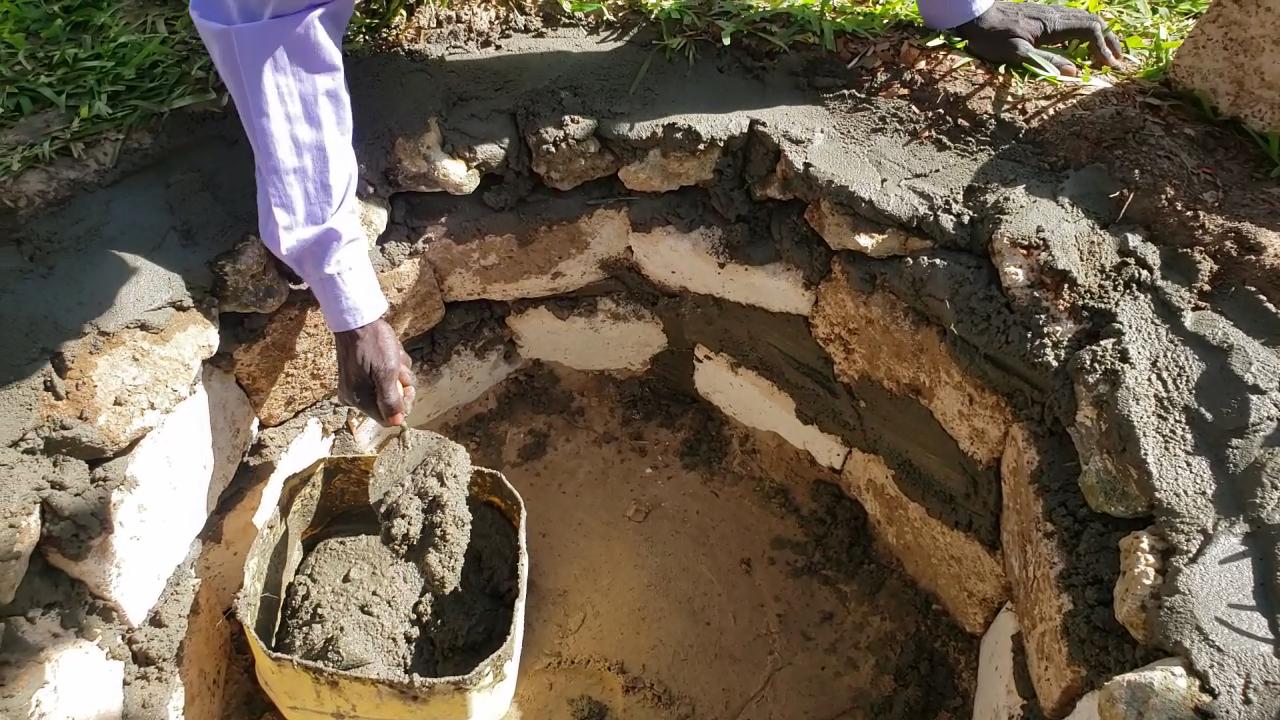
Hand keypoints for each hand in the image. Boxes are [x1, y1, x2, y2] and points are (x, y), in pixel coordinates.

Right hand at [334, 318, 415, 426]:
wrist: (356, 318)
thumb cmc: (372, 343)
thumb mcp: (386, 371)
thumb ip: (390, 400)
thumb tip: (396, 423)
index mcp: (359, 399)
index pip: (388, 419)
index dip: (403, 406)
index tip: (409, 388)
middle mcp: (354, 396)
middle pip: (389, 403)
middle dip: (400, 384)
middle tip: (400, 368)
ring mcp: (356, 384)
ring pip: (389, 387)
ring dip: (398, 372)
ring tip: (393, 355)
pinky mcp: (359, 373)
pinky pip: (382, 376)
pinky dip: (391, 365)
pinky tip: (389, 351)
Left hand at [956, 1, 1124, 76]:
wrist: (974, 17)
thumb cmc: (991, 37)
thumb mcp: (1015, 54)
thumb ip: (1045, 62)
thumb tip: (1074, 73)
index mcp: (1052, 24)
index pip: (1091, 31)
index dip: (1103, 48)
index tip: (1108, 66)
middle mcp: (1056, 14)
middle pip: (1095, 22)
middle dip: (1109, 41)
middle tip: (1117, 61)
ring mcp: (1051, 12)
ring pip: (1086, 19)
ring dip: (1100, 35)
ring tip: (1106, 54)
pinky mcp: (1044, 15)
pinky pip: (1074, 20)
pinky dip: (1087, 32)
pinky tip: (1085, 44)